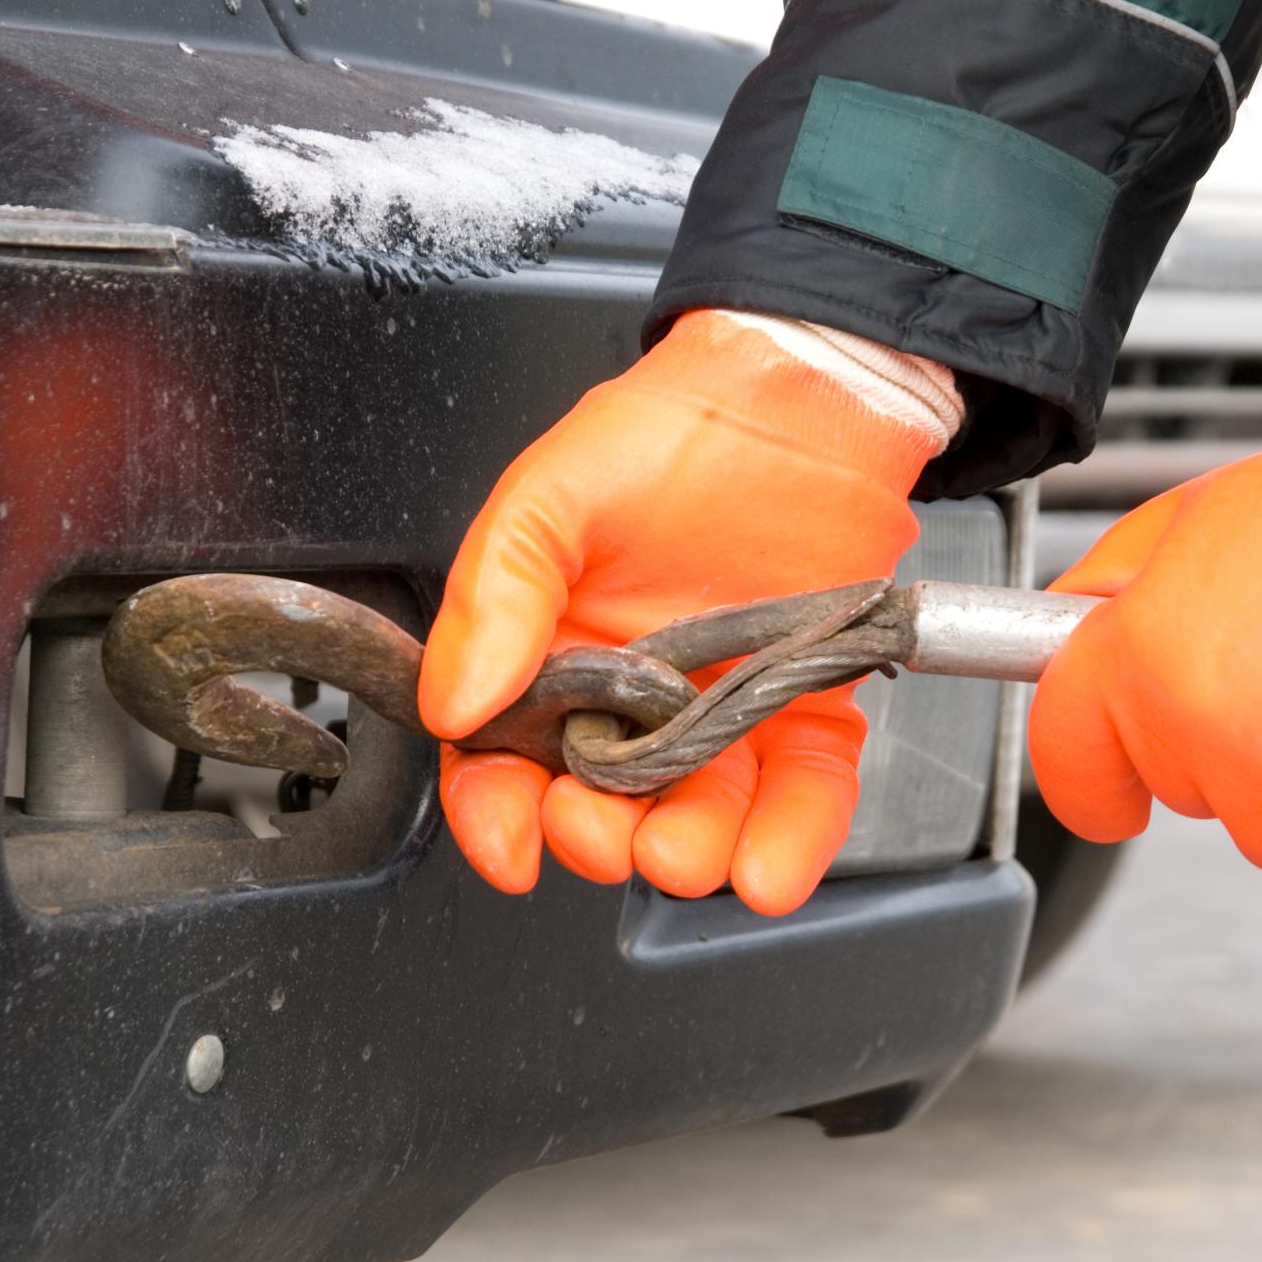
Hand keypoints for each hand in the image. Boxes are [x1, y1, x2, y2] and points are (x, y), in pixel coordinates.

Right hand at [419, 309, 944, 912]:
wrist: (800, 395)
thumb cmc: (670, 433)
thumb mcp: (552, 494)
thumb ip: (497, 595)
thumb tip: (453, 701)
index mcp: (554, 657)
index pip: (504, 764)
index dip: (498, 816)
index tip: (514, 846)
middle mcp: (634, 702)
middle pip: (601, 808)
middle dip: (597, 836)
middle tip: (603, 827)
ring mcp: (724, 714)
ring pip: (700, 818)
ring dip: (689, 854)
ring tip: (687, 849)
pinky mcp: (808, 713)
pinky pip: (804, 797)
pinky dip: (791, 842)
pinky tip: (769, 865)